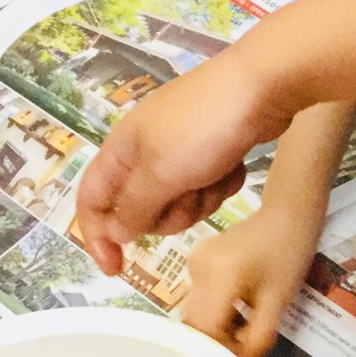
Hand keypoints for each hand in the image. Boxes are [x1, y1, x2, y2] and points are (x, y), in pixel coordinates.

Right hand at [75, 58, 282, 274]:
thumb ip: (133, 207)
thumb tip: (114, 232)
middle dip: (168, 213)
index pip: (91, 200)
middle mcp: (146, 150)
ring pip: (180, 203)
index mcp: (121, 150)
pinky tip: (235, 166)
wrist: (265, 87)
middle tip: (188, 196)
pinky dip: (222, 183)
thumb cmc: (204, 128)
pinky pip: (209, 187)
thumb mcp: (160, 172)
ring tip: (216, 175)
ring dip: (200, 199)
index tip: (116, 269)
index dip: (96, 236)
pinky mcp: (215, 152)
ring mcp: (182, 150)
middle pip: (141, 209)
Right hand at [179, 202, 323, 356]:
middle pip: (195, 322)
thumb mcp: (278, 302)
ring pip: (197, 312)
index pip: (204, 328)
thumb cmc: (290, 254)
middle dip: (217, 344)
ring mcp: (193, 262)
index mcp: (218, 275)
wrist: (288, 214)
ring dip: (217, 330)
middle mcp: (196, 268)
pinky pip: (200, 297)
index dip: (218, 352)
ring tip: (245, 338)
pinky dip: (216, 313)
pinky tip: (239, 317)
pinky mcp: (196, 261)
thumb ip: (257, 338)